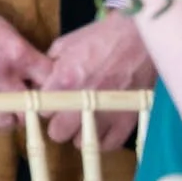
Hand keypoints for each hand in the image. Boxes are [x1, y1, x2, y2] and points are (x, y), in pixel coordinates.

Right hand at [0, 0, 53, 118]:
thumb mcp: (3, 30)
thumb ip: (23, 54)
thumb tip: (38, 75)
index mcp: (19, 54)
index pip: (52, 82)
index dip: (53, 90)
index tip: (48, 92)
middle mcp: (4, 75)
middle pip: (33, 109)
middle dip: (31, 109)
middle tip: (24, 105)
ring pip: (9, 122)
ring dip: (9, 118)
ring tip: (2, 109)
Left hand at [38, 14, 155, 145]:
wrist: (140, 36)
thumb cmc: (102, 37)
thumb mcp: (66, 44)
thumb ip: (50, 65)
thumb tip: (41, 80)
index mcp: (64, 80)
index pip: (42, 110)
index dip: (46, 107)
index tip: (51, 103)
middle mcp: (83, 100)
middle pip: (58, 132)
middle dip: (58, 124)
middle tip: (65, 115)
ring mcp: (106, 112)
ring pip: (81, 141)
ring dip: (80, 133)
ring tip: (84, 121)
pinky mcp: (128, 118)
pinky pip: (110, 143)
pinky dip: (103, 140)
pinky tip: (100, 131)